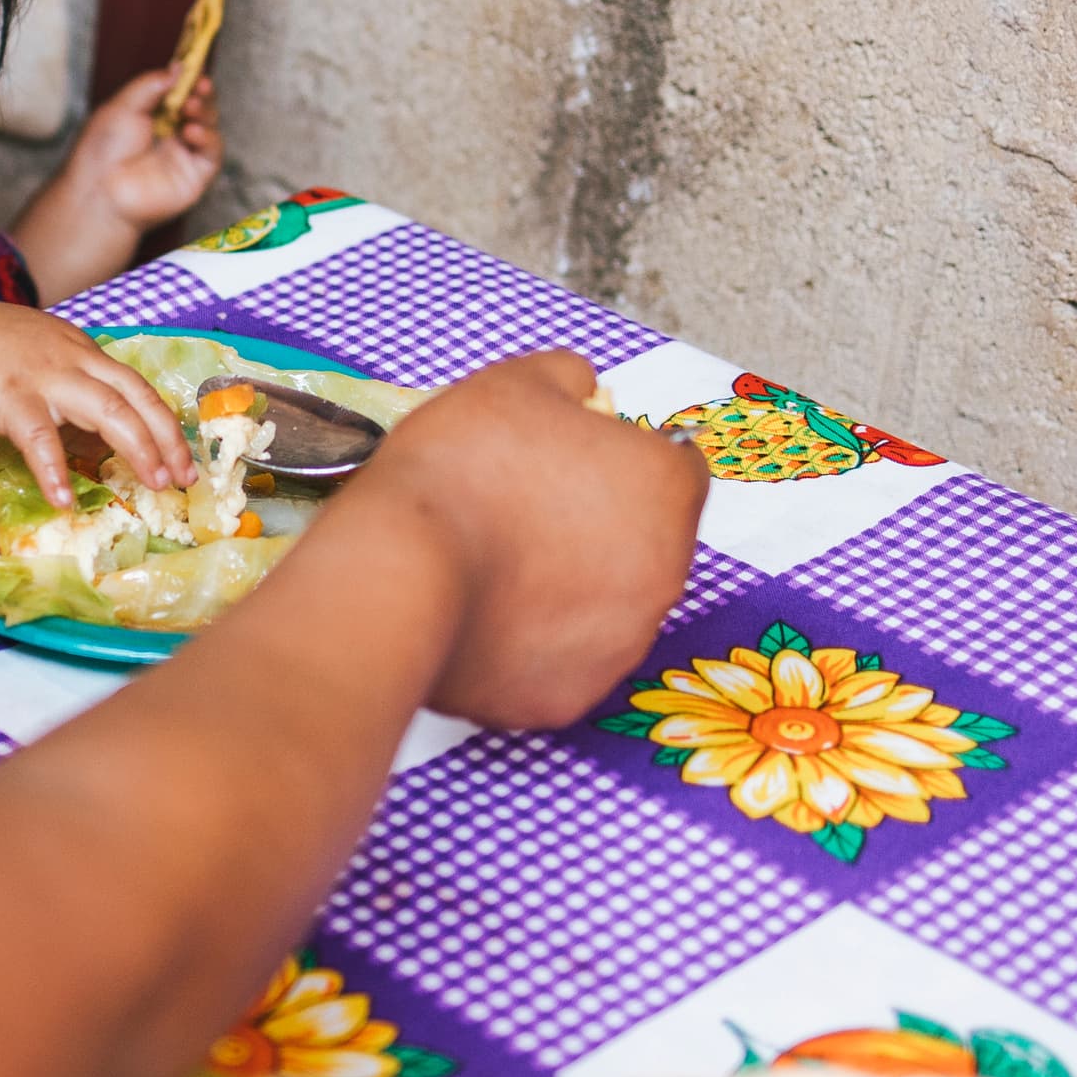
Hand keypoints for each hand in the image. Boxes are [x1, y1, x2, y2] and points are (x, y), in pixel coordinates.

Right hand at [0, 288, 193, 503]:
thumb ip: (65, 390)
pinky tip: (64, 499)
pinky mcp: (9, 394)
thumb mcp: (33, 358)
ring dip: (137, 449)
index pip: (136, 385)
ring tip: (155, 484)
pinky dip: (55, 469)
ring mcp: (43, 374)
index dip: (164, 422)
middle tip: (184, 477)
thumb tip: (91, 438)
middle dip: (167, 439)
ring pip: (107, 410)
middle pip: (135, 397)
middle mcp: (71, 357)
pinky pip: (40, 437)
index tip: (182, 455)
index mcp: (79, 349)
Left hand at [58, 62, 228, 232]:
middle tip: (199, 84)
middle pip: (199, 108)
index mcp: (152, 119)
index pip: (180, 94)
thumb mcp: (123, 106)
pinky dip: (208, 139)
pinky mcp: (194, 178)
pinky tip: (192, 132)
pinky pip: (212, 154)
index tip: (195, 66)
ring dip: (205, 113)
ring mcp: (183, 157)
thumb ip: (152, 85)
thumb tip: (178, 67)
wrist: (98, 191)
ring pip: (209, 127)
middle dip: (201, 94)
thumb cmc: (102, 152)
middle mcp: (170, 137)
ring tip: (190, 107)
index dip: (189, 80)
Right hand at [354, 352, 702, 728]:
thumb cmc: (461, 466)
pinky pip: (562, 663)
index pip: (676, 466)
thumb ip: (567, 377)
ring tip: (498, 567)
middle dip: (602, 527)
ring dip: (573, 588)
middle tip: (526, 513)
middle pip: (647, 542)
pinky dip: (534, 646)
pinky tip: (484, 617)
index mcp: (666, 488)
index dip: (626, 459)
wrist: (400, 573)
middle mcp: (667, 574)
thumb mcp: (514, 382)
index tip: (575, 462)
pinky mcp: (572, 699)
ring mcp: (622, 645)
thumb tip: (584, 388)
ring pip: (608, 609)